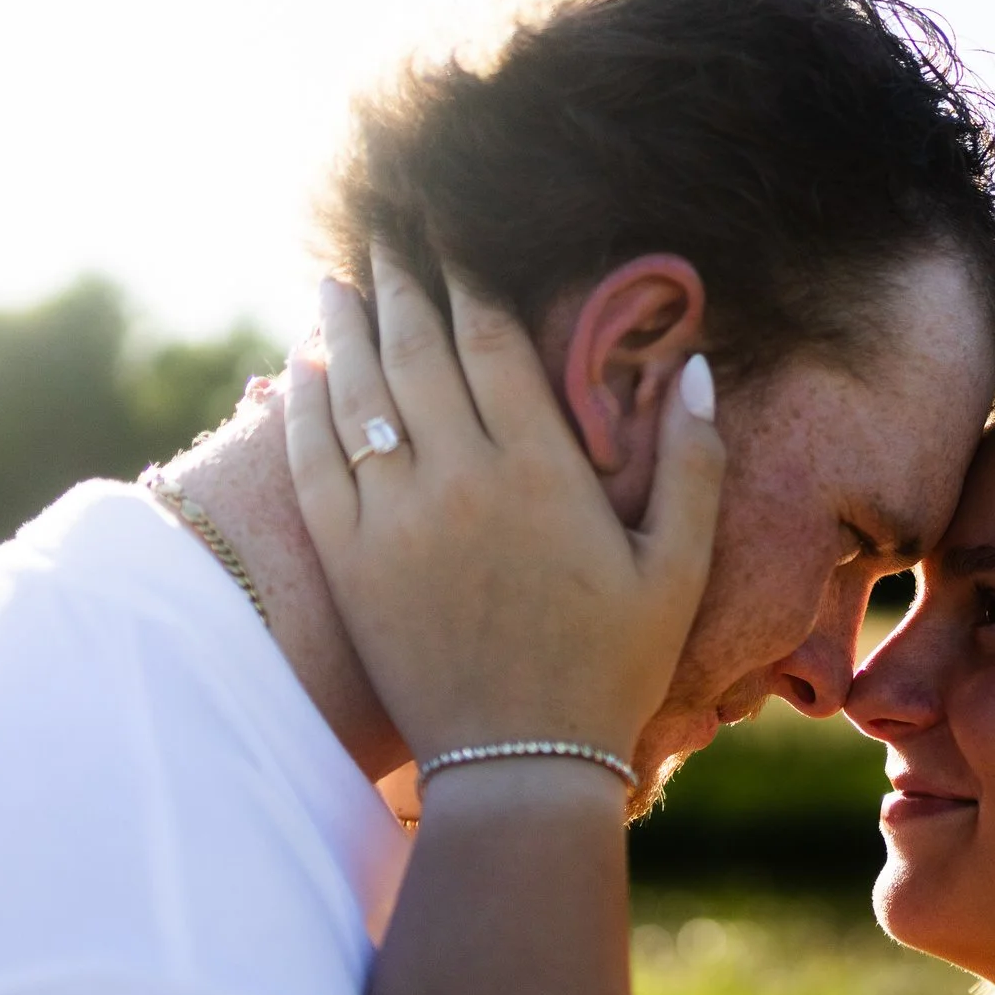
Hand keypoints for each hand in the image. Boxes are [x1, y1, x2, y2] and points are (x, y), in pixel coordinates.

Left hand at [283, 245, 724, 768]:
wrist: (522, 766)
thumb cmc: (611, 668)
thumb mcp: (676, 569)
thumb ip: (692, 463)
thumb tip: (695, 366)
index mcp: (541, 471)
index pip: (490, 339)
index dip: (466, 273)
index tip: (452, 227)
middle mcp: (459, 479)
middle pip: (415, 346)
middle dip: (398, 278)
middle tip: (383, 227)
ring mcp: (394, 520)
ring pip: (355, 393)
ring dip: (342, 326)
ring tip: (332, 278)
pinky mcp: (350, 563)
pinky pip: (313, 461)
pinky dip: (301, 406)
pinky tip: (299, 369)